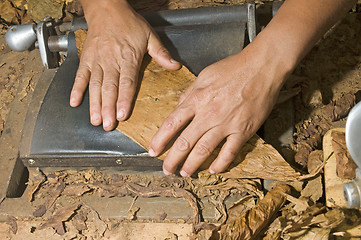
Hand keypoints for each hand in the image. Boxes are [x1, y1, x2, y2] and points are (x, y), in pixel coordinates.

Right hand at [70, 0, 180, 130]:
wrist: (106, 8)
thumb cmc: (129, 23)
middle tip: (108, 125)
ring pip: (95, 85)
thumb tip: (176, 66)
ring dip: (94, 104)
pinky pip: (80, 75)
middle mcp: (111, 61)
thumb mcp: (149, 35)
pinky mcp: (86, 59)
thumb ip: (161, 53)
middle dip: (108, 108)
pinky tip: (74, 102)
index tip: (121, 114)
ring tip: (95, 120)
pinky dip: (76, 89)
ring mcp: (97, 61)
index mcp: (129, 57)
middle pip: (110, 88)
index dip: (124, 99)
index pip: (127, 82)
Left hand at [149, 40, 290, 176]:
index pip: (172, 123)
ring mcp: (226, 124)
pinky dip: (221, 164)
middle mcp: (208, 114)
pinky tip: (213, 170)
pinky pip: (229, 152)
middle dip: (173, 159)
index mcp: (196, 99)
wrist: (262, 67)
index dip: (160, 140)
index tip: (153, 151)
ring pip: (204, 150)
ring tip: (184, 173)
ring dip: (192, 165)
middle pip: (185, 142)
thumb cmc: (233, 68)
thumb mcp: (204, 75)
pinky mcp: (243, 130)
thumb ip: (190, 93)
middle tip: (167, 170)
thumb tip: (179, 105)